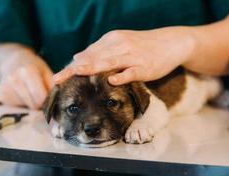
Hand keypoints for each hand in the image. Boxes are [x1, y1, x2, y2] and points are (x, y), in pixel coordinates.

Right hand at [0, 49, 53, 108]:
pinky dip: (20, 103)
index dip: (47, 100)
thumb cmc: (34, 67)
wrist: (13, 61)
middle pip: (33, 104)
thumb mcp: (47, 72)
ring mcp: (4, 87)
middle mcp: (13, 79)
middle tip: (38, 93)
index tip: (48, 97)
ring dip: (29, 102)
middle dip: (39, 102)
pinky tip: (19, 92)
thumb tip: (59, 104)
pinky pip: (15, 107)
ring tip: (28, 91)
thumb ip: (54, 87)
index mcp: (28, 71)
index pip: (41, 98)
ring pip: (25, 107)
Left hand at [53, 27, 195, 84]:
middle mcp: (119, 46)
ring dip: (92, 68)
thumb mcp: (119, 44)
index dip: (72, 66)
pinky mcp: (145, 66)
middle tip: (58, 79)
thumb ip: (99, 52)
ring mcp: (132, 56)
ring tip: (76, 74)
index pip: (88, 54)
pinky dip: (122, 75)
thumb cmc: (142, 46)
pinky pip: (132, 71)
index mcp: (111, 40)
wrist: (170, 42)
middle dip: (74, 69)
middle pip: (93, 58)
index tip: (58, 77)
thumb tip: (77, 58)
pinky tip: (111, 80)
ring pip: (109, 62)